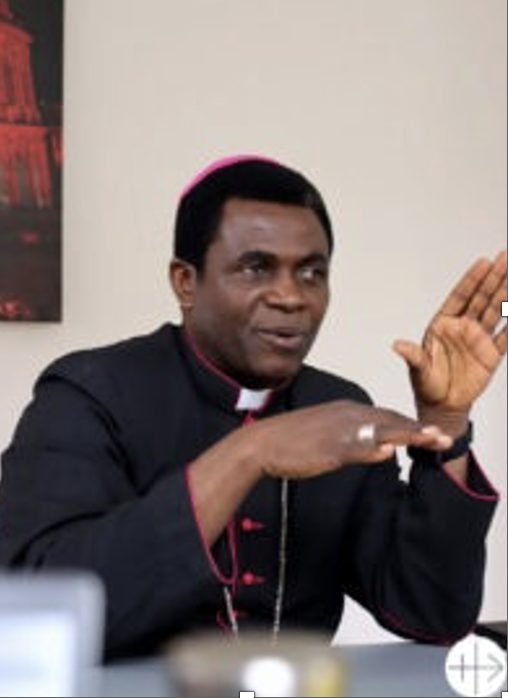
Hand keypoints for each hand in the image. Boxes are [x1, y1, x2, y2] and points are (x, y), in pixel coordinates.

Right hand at [250, 400, 451, 479]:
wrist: (261, 443)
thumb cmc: (290, 441)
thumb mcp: (327, 436)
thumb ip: (354, 441)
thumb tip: (382, 449)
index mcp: (346, 411)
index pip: (385, 416)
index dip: (409, 425)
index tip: (428, 433)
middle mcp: (346, 415)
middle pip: (390, 420)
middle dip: (419, 429)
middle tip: (444, 437)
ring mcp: (339, 430)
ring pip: (381, 431)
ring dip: (410, 435)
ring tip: (433, 440)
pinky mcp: (328, 446)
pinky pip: (356, 447)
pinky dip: (374, 449)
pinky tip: (390, 452)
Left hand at [393, 252, 506, 426]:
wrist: (442, 406)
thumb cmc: (426, 385)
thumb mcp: (418, 370)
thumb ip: (413, 356)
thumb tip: (396, 345)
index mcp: (443, 324)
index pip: (460, 297)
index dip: (471, 280)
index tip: (483, 262)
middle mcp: (462, 327)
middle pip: (481, 298)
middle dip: (493, 278)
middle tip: (505, 257)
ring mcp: (478, 339)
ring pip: (496, 311)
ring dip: (506, 293)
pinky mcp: (491, 354)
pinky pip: (507, 336)